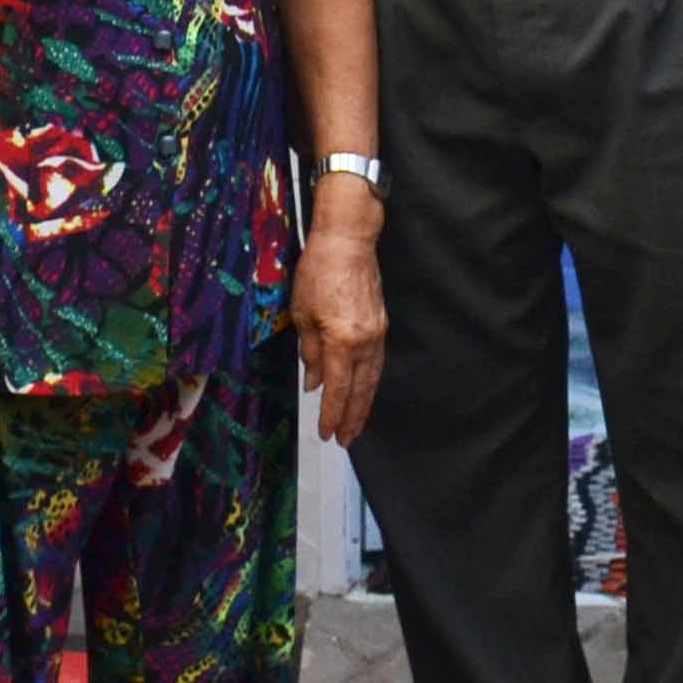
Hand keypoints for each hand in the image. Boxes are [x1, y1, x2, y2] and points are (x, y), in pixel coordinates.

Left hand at [293, 183, 386, 446]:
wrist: (348, 241)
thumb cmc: (318, 272)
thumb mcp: (302, 313)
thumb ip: (309, 352)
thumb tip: (313, 381)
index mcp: (341, 341)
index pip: (336, 389)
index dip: (332, 414)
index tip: (327, 433)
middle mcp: (364, 342)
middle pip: (360, 390)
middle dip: (352, 418)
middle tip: (345, 441)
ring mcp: (377, 334)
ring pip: (372, 379)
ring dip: (364, 405)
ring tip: (356, 425)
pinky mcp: (381, 325)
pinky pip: (376, 363)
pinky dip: (369, 383)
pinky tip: (363, 391)